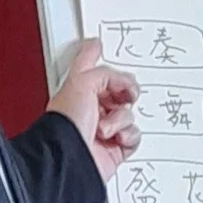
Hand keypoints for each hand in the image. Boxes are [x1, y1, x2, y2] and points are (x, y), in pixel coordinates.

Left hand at [47, 38, 140, 181]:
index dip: (91, 53)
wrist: (71, 158)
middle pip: (117, 90)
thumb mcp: (83, 82)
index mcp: (78, 90)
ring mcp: (104, 128)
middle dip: (123, 92)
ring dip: (120, 119)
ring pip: (129, 113)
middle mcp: (91, 108)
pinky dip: (127, 135)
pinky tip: (115, 138)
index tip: (97, 43)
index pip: (86, 66)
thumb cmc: (67, 124)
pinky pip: (134, 135)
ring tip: (104, 129)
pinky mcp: (115, 147)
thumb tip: (124, 83)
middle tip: (125, 93)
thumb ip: (106, 74)